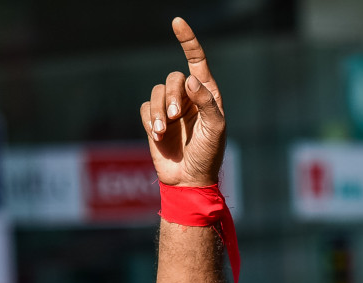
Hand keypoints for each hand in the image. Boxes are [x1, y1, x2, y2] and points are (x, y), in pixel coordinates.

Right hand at [140, 18, 225, 187]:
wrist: (189, 180)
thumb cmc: (208, 154)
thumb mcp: (215, 128)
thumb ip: (206, 102)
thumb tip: (189, 79)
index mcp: (207, 94)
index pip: (196, 61)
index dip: (187, 40)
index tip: (177, 22)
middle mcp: (188, 98)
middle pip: (172, 78)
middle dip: (170, 95)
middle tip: (174, 117)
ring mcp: (170, 109)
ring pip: (156, 92)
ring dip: (159, 111)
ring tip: (163, 131)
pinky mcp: (155, 122)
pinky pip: (146, 109)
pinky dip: (151, 121)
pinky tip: (158, 136)